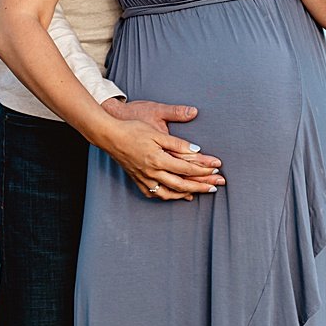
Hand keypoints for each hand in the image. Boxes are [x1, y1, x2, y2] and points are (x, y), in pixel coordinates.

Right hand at [100, 98, 224, 200]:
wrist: (109, 136)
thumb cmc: (132, 129)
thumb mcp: (156, 132)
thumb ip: (177, 143)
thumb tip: (197, 150)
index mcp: (158, 160)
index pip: (187, 168)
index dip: (204, 169)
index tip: (217, 168)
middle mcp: (152, 173)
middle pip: (182, 184)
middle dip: (201, 186)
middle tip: (216, 186)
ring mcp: (144, 179)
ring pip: (169, 193)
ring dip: (186, 194)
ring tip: (199, 192)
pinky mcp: (137, 180)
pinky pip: (155, 194)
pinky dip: (168, 196)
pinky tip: (175, 194)